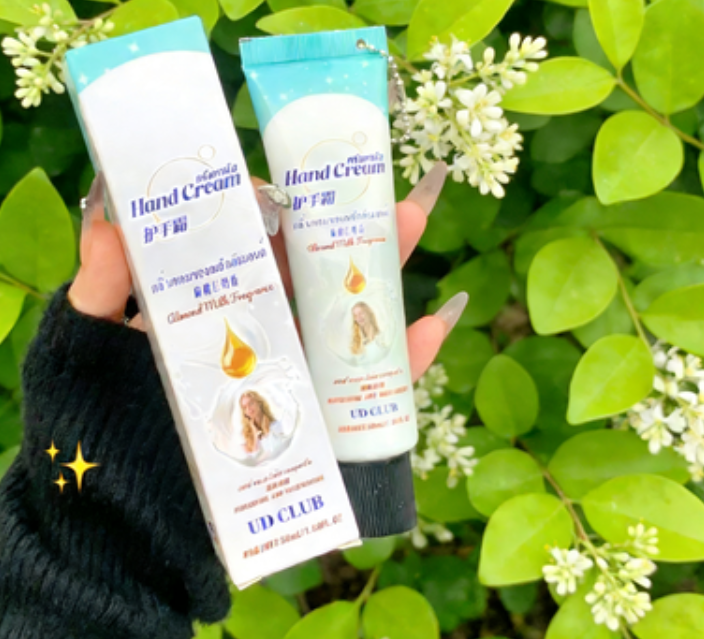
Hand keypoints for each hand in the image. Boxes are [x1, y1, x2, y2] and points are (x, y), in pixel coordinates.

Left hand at [68, 164, 466, 381]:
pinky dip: (406, 357)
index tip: (303, 181)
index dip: (282, 211)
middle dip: (352, 231)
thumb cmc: (106, 418)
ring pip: (350, 318)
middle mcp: (263, 332)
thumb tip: (109, 220)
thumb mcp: (91, 345)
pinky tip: (433, 323)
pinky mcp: (321, 417)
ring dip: (386, 275)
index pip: (255, 247)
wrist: (133, 508)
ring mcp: (296, 372)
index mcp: (217, 306)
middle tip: (385, 191)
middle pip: (315, 274)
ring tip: (412, 226)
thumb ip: (98, 288)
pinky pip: (372, 385)